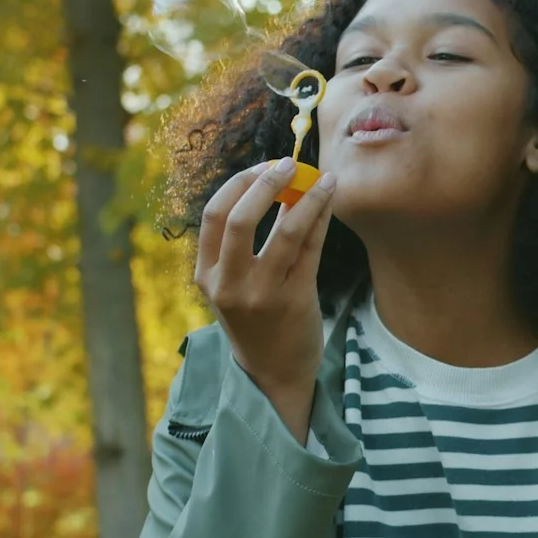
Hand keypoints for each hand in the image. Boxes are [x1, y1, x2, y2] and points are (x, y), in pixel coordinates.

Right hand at [194, 158, 336, 437]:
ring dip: (307, 197)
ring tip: (323, 178)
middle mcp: (229, 284)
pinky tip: (329, 201)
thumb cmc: (256, 320)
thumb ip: (244, 242)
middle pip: (240, 218)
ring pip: (285, 231)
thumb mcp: (235, 284)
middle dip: (266, 183)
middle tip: (289, 163)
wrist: (274, 374)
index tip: (261, 166)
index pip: (214, 216)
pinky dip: (321, 219)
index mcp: (207, 275)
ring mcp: (262, 294)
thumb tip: (274, 185)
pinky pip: (311, 248)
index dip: (238, 184)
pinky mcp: (296, 300)